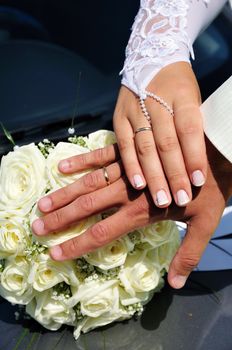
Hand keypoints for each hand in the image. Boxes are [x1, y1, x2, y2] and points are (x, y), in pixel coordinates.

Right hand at [32, 140, 231, 288]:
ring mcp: (128, 168)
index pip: (102, 233)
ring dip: (65, 194)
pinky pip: (101, 155)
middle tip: (38, 226)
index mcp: (142, 211)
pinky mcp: (130, 150)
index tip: (55, 253)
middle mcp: (128, 191)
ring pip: (89, 183)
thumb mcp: (204, 225)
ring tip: (44, 203)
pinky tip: (63, 167)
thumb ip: (188, 255)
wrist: (216, 153)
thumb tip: (174, 285)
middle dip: (61, 219)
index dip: (77, 244)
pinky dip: (82, 161)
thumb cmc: (211, 190)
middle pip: (88, 208)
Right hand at [113, 62, 206, 206]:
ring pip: (144, 147)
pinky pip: (124, 145)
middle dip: (174, 174)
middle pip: (166, 143)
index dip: (193, 156)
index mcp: (182, 95)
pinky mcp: (119, 117)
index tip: (198, 181)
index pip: (188, 128)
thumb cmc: (179, 87)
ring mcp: (135, 110)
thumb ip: (194, 128)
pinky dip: (131, 166)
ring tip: (162, 200)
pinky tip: (138, 185)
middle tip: (181, 199)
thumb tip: (199, 164)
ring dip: (153, 176)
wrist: (151, 60)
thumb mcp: (194, 99)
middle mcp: (156, 102)